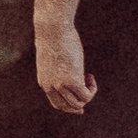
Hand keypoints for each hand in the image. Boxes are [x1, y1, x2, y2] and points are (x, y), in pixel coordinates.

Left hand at [32, 0, 95, 115]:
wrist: (53, 30)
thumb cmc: (54, 38)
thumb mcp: (55, 56)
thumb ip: (59, 67)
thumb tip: (69, 68)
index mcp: (45, 82)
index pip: (57, 104)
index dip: (70, 107)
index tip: (81, 106)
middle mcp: (51, 87)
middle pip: (67, 107)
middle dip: (80, 104)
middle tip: (88, 89)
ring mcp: (60, 85)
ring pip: (78, 103)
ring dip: (87, 94)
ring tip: (88, 76)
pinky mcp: (72, 81)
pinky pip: (86, 96)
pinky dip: (92, 89)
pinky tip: (90, 75)